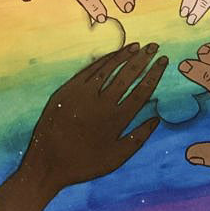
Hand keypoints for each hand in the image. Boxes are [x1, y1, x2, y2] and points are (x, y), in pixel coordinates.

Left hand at [0, 42, 165, 210]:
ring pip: (108, 68)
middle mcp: (102, 103)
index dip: (154, 73)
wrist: (46, 164)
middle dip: (143, 59)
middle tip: (154, 46)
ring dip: (124, 55)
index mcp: (117, 119)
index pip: (142, 90)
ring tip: (138, 46)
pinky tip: (113, 55)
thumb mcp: (117, 158)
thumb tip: (157, 119)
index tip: (163, 60)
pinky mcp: (67, 90)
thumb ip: (139, 138)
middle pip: (127, 75)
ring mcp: (83, 94)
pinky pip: (89, 71)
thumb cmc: (84, 164)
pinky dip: (103, 61)